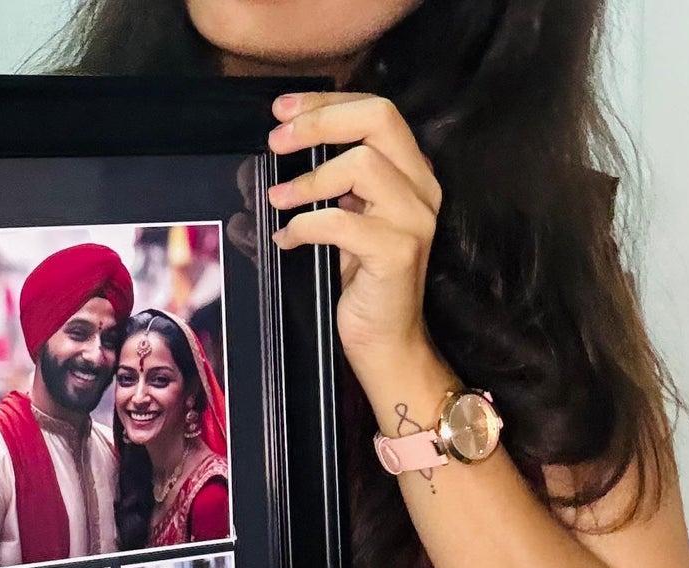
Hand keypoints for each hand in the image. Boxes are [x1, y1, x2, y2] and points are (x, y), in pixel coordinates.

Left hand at [268, 93, 441, 384]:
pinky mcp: (396, 252)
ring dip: (308, 180)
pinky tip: (287, 239)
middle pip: (377, 120)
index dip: (327, 104)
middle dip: (320, 122)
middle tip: (276, 140)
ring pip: (361, 165)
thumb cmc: (361, 286)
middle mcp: (421, 188)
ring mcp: (413, 220)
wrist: (385, 343)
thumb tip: (267, 170)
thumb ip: (323, 192)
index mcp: (411, 174)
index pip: (377, 111)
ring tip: (277, 199)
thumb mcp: (342, 227)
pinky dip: (305, 226)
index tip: (283, 110)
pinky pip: (342, 222)